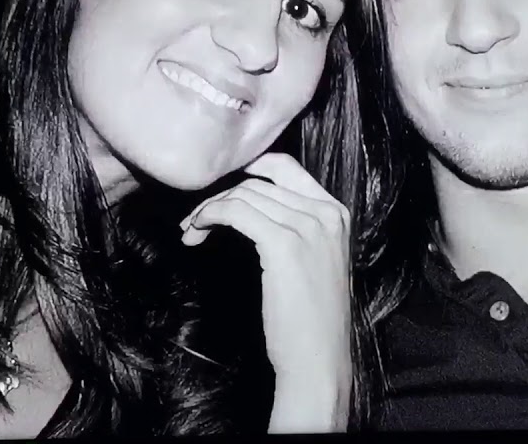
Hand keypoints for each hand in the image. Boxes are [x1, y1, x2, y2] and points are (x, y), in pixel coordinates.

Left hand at [179, 153, 351, 432]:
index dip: (247, 168)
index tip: (219, 186)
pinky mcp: (284, 244)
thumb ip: (295, 227)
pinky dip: (209, 216)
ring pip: (244, 195)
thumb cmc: (310, 319)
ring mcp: (308, 226)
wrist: (318, 360)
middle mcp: (326, 212)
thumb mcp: (314, 260)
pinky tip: (196, 233)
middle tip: (195, 216)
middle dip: (221, 192)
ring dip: (208, 208)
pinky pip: (236, 212)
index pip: (286, 166)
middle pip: (260, 180)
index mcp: (336, 212)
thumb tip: (251, 205)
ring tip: (191, 230)